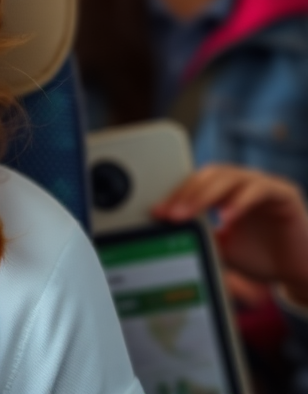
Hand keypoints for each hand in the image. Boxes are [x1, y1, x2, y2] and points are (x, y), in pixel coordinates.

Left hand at [153, 164, 307, 308]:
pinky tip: (225, 218)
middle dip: (186, 193)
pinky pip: (258, 189)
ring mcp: (263, 184)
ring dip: (205, 194)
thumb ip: (201, 234)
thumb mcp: (222, 247)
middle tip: (169, 213)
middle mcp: (242, 182)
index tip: (157, 212)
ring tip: (189, 213)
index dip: (176, 194)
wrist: (299, 275)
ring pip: (228, 177)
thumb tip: (168, 229)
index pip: (195, 182)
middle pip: (208, 175)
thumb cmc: (261, 259)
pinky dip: (239, 202)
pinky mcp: (284, 192)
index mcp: (226, 190)